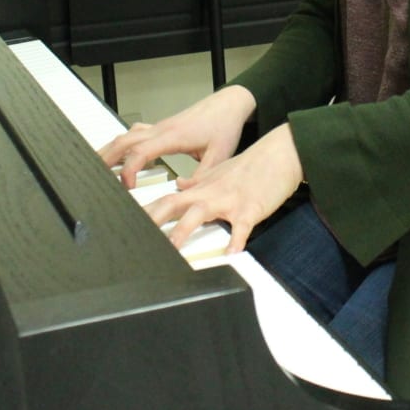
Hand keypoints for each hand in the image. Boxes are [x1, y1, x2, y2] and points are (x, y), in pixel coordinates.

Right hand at [98, 84, 255, 187]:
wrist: (229, 104)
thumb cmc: (224, 126)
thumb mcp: (219, 155)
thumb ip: (201, 175)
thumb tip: (181, 190)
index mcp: (173, 136)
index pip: (141, 152)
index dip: (129, 170)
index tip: (127, 187)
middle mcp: (162, 129)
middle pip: (123, 141)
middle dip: (106, 159)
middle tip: (95, 178)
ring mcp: (159, 127)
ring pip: (125, 136)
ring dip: (111, 151)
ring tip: (98, 169)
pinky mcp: (161, 128)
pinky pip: (135, 134)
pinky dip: (122, 145)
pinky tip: (118, 156)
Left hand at [147, 122, 303, 254]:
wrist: (280, 153)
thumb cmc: (252, 166)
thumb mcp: (220, 170)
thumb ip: (197, 181)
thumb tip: (179, 187)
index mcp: (201, 188)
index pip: (166, 199)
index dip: (145, 212)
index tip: (128, 226)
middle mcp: (209, 193)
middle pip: (172, 204)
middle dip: (152, 221)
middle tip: (136, 239)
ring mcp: (229, 200)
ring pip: (199, 214)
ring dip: (183, 232)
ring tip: (173, 252)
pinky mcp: (250, 209)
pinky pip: (241, 228)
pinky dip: (235, 242)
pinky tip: (230, 255)